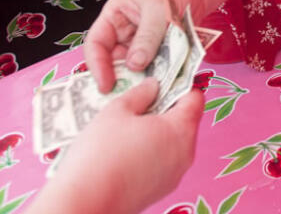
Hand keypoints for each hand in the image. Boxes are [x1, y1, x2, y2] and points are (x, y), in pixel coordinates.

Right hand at [28, 79, 203, 213]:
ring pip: (172, 143)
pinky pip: (161, 163)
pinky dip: (149, 152)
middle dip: (164, 109)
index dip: (179, 85)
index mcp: (181, 130)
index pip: (195, 98)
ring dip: (156, 132)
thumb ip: (141, 93)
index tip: (161, 79)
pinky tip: (123, 152)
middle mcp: (185, 155)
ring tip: (126, 128)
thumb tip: (153, 86)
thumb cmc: (101, 153)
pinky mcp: (159, 191)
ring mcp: (174, 176)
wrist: (85, 203)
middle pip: (184, 121)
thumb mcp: (117, 111)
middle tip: (138, 103)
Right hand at [83, 0, 196, 92]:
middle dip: (117, 79)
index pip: (96, 44)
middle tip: (124, 98)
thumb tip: (134, 65)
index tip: (106, 85)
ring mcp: (136, 45)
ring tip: (142, 97)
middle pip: (111, 61)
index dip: (97, 65)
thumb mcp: (159, 13)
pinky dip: (150, 79)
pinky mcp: (152, 54)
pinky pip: (146, 69)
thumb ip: (147, 38)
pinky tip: (155, 90)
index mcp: (113, 17)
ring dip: (135, 82)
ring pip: (129, 69)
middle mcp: (120, 33)